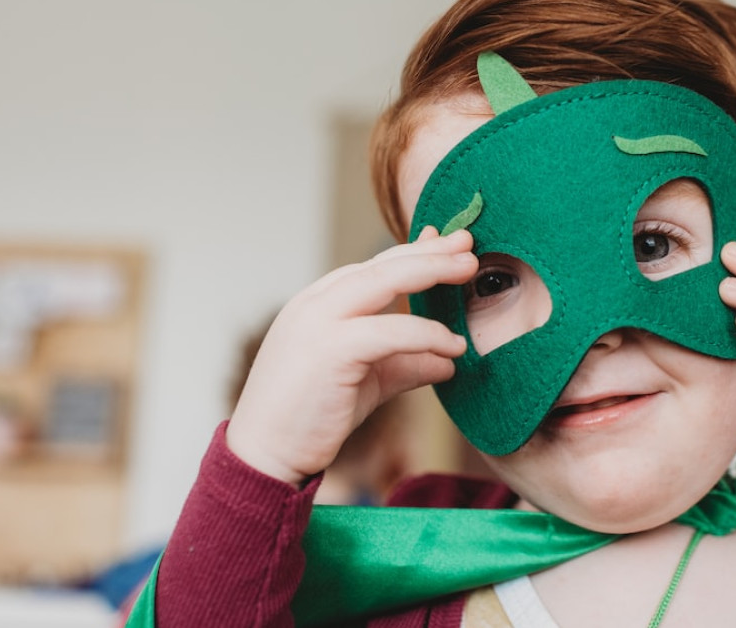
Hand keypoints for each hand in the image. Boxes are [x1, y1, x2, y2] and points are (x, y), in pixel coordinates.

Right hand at [226, 227, 476, 484]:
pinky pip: (390, 331)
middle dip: (431, 250)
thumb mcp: (367, 382)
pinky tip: (453, 346)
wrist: (265, 455)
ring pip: (385, 281)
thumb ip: (404, 364)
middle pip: (383, 264)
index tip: (449, 244)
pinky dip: (427, 334)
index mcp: (318, 303)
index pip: (373, 267)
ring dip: (432, 271)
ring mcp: (319, 322)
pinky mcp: (330, 350)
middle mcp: (315, 303)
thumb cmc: (310, 417)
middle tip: (469, 242)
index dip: (415, 253)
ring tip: (470, 269)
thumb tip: (448, 361)